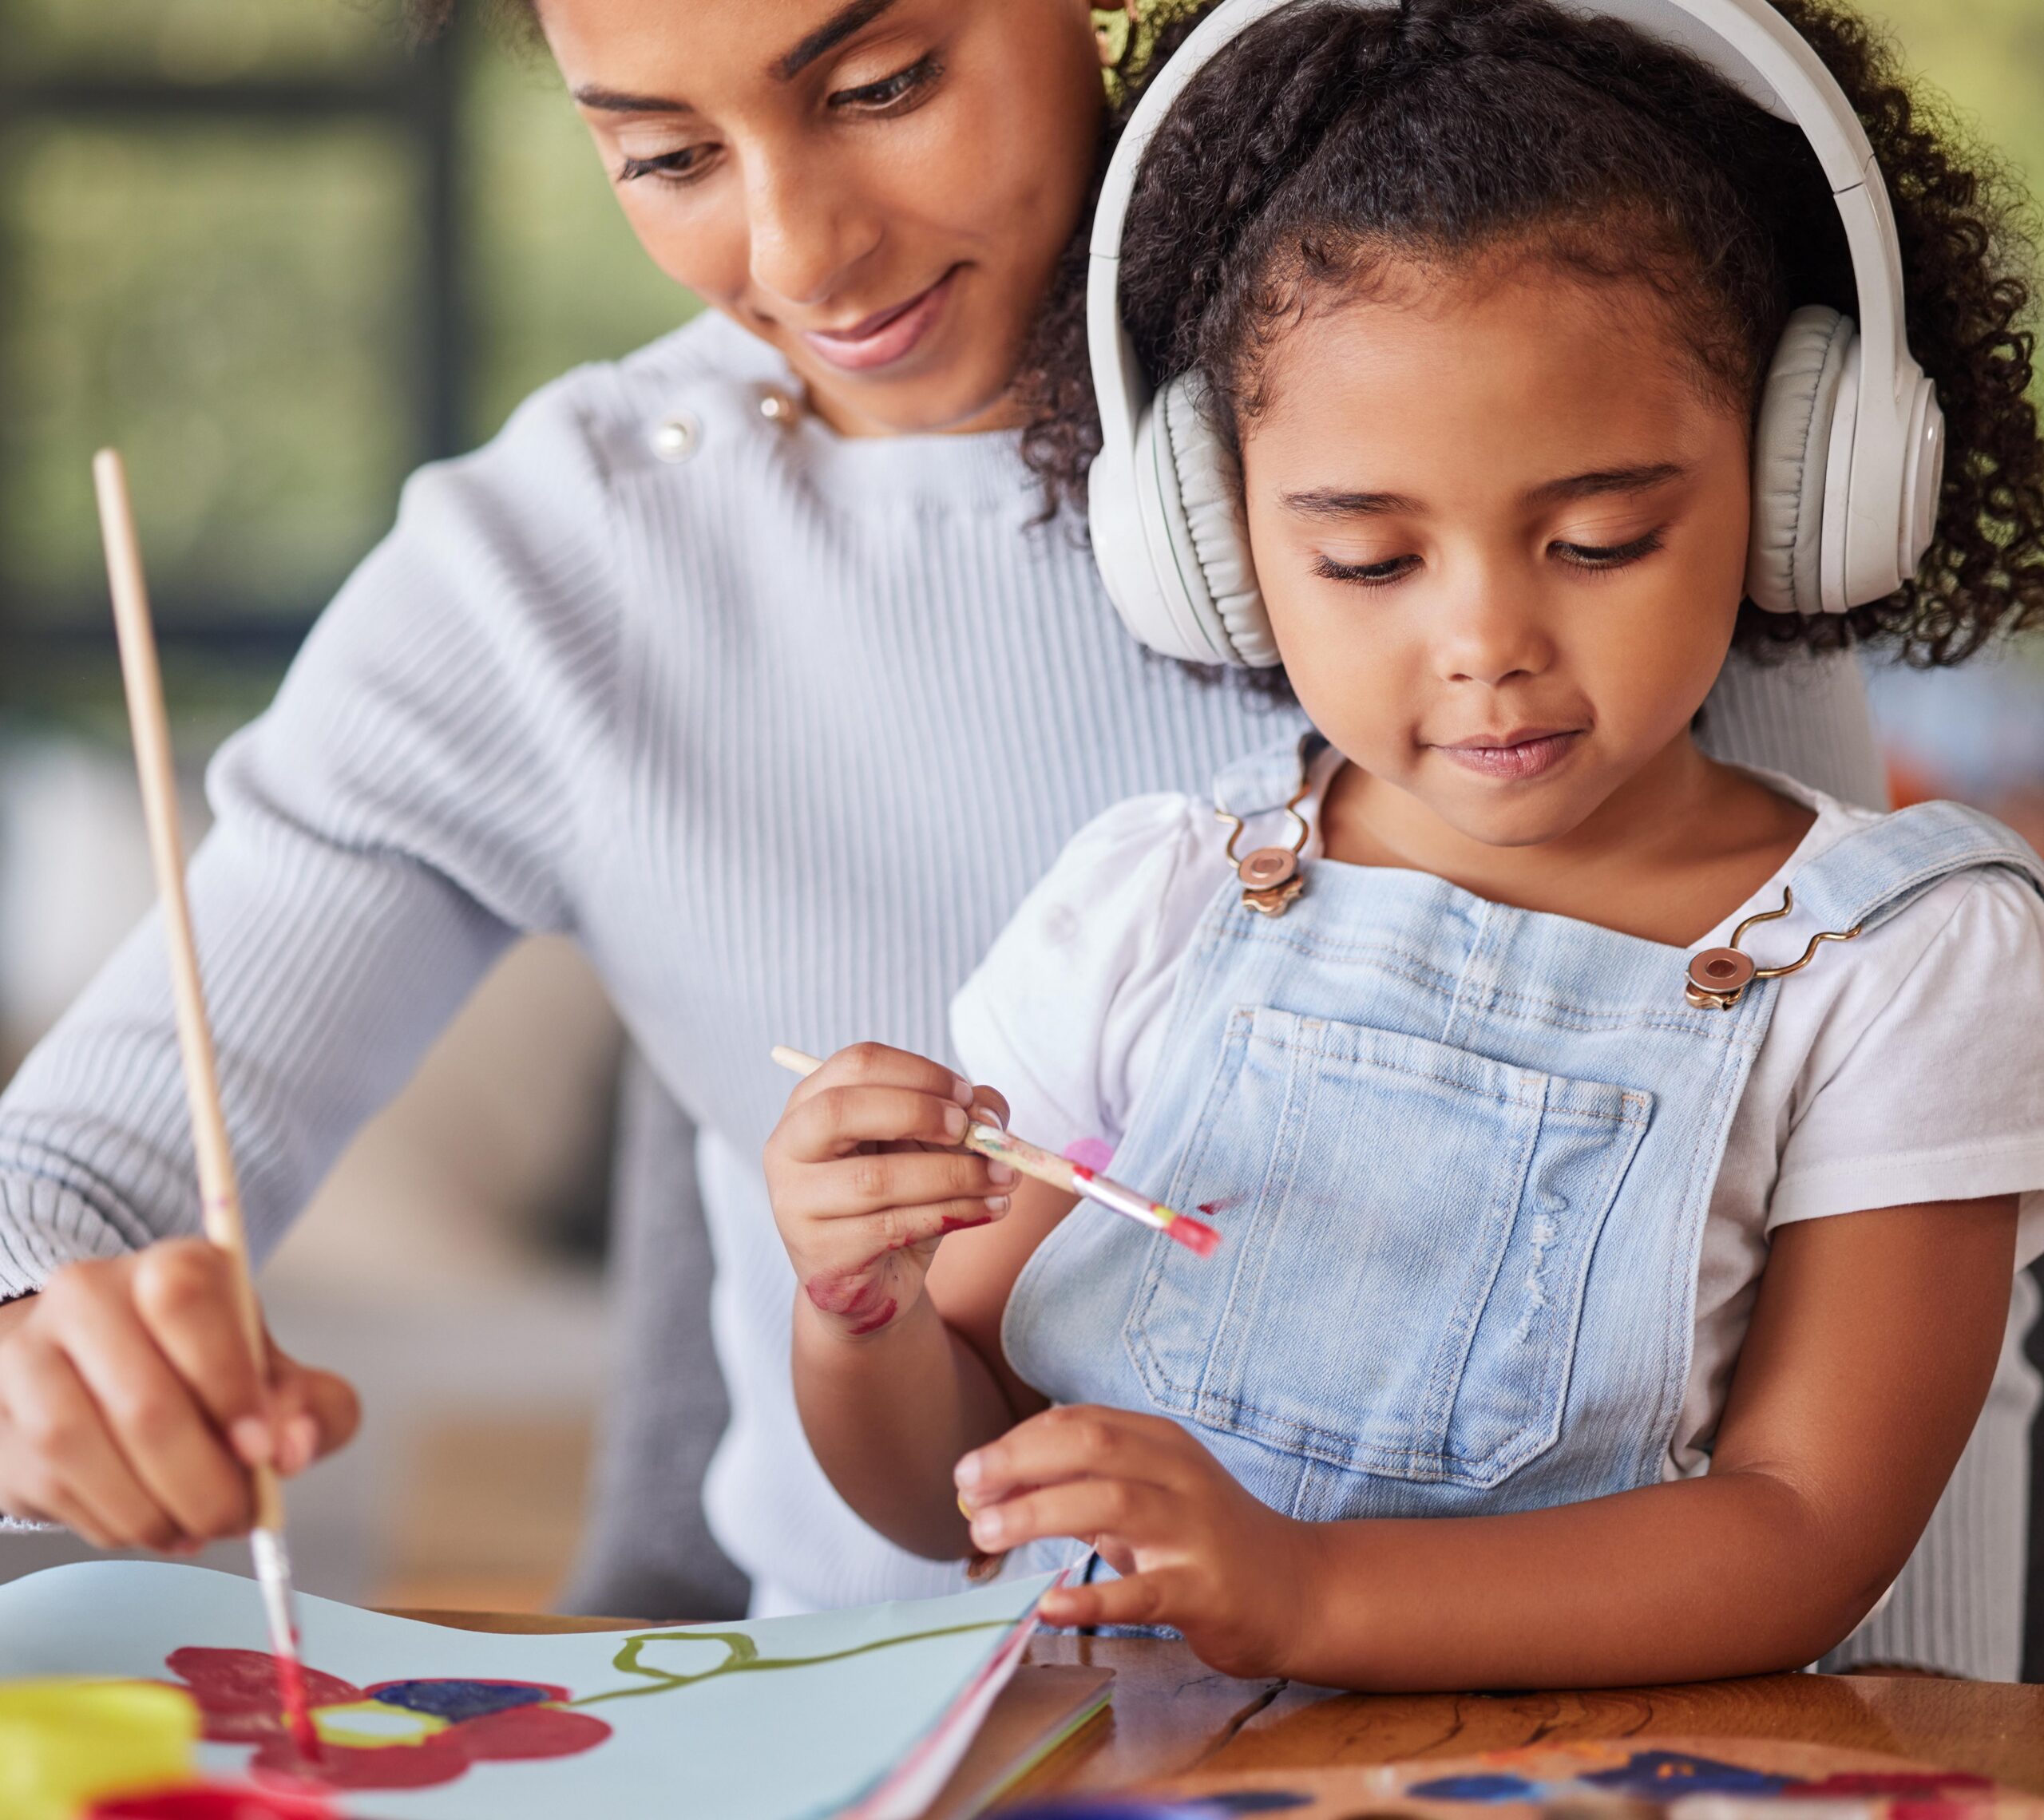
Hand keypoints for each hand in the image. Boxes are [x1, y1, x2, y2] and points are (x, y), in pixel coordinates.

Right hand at [0, 1239, 359, 1549]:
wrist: (98, 1361)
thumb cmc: (199, 1364)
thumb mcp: (268, 1369)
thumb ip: (308, 1405)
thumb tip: (294, 1449)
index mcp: (169, 1266)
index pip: (187, 1303)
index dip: (229, 1385)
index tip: (263, 1451)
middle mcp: (88, 1295)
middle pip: (141, 1399)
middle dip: (201, 1480)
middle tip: (237, 1517)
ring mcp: (27, 1354)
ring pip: (79, 1446)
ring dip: (150, 1510)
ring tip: (196, 1528)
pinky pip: (48, 1484)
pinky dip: (109, 1521)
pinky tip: (150, 1525)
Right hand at [765, 1043, 1012, 1338]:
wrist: (874, 1280)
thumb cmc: (897, 1198)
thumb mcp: (927, 1146)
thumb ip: (959, 1117)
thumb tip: (989, 1114)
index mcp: (810, 1104)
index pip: (857, 1064)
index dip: (918, 1073)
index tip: (967, 1095)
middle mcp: (789, 1148)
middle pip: (843, 1110)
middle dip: (918, 1113)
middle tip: (972, 1131)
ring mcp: (796, 1204)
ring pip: (876, 1178)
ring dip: (954, 1174)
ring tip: (1003, 1177)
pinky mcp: (821, 1253)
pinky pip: (893, 1226)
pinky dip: (953, 1213)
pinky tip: (989, 1209)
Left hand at [954, 1405, 1314, 1677]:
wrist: (1299, 1591)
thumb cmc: (1207, 1540)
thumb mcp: (1148, 1497)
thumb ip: (1083, 1488)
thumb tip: (996, 1491)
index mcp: (1160, 1443)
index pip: (1079, 1422)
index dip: (1017, 1441)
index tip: (970, 1472)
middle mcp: (1177, 1474)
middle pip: (1090, 1446)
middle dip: (1019, 1461)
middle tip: (968, 1490)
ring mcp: (1193, 1530)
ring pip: (1110, 1503)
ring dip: (1038, 1514)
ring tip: (987, 1533)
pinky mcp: (1204, 1590)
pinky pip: (1142, 1591)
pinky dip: (1091, 1599)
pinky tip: (1047, 1604)